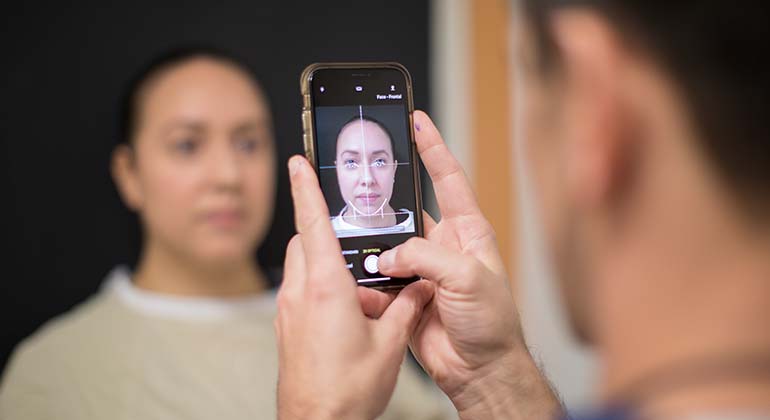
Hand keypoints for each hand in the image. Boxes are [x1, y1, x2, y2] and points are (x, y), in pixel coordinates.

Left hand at [275, 156, 434, 419]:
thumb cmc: (348, 390)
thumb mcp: (390, 343)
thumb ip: (406, 307)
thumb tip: (420, 288)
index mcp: (325, 288)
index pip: (312, 223)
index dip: (305, 188)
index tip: (297, 162)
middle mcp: (300, 295)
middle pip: (306, 242)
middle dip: (325, 232)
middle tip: (354, 241)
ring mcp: (288, 313)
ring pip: (303, 268)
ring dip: (327, 266)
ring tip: (362, 291)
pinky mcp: (287, 329)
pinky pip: (301, 293)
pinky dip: (321, 290)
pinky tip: (349, 314)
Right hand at [363, 111, 561, 419]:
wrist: (479, 370)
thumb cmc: (492, 324)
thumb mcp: (467, 278)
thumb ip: (425, 257)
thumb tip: (390, 254)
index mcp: (467, 232)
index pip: (448, 179)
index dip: (432, 148)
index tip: (417, 120)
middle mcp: (444, 247)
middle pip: (408, 211)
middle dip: (386, 202)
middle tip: (362, 185)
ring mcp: (422, 272)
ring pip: (388, 247)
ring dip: (373, 249)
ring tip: (360, 246)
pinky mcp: (405, 296)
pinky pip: (378, 281)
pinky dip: (367, 282)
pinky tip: (361, 283)